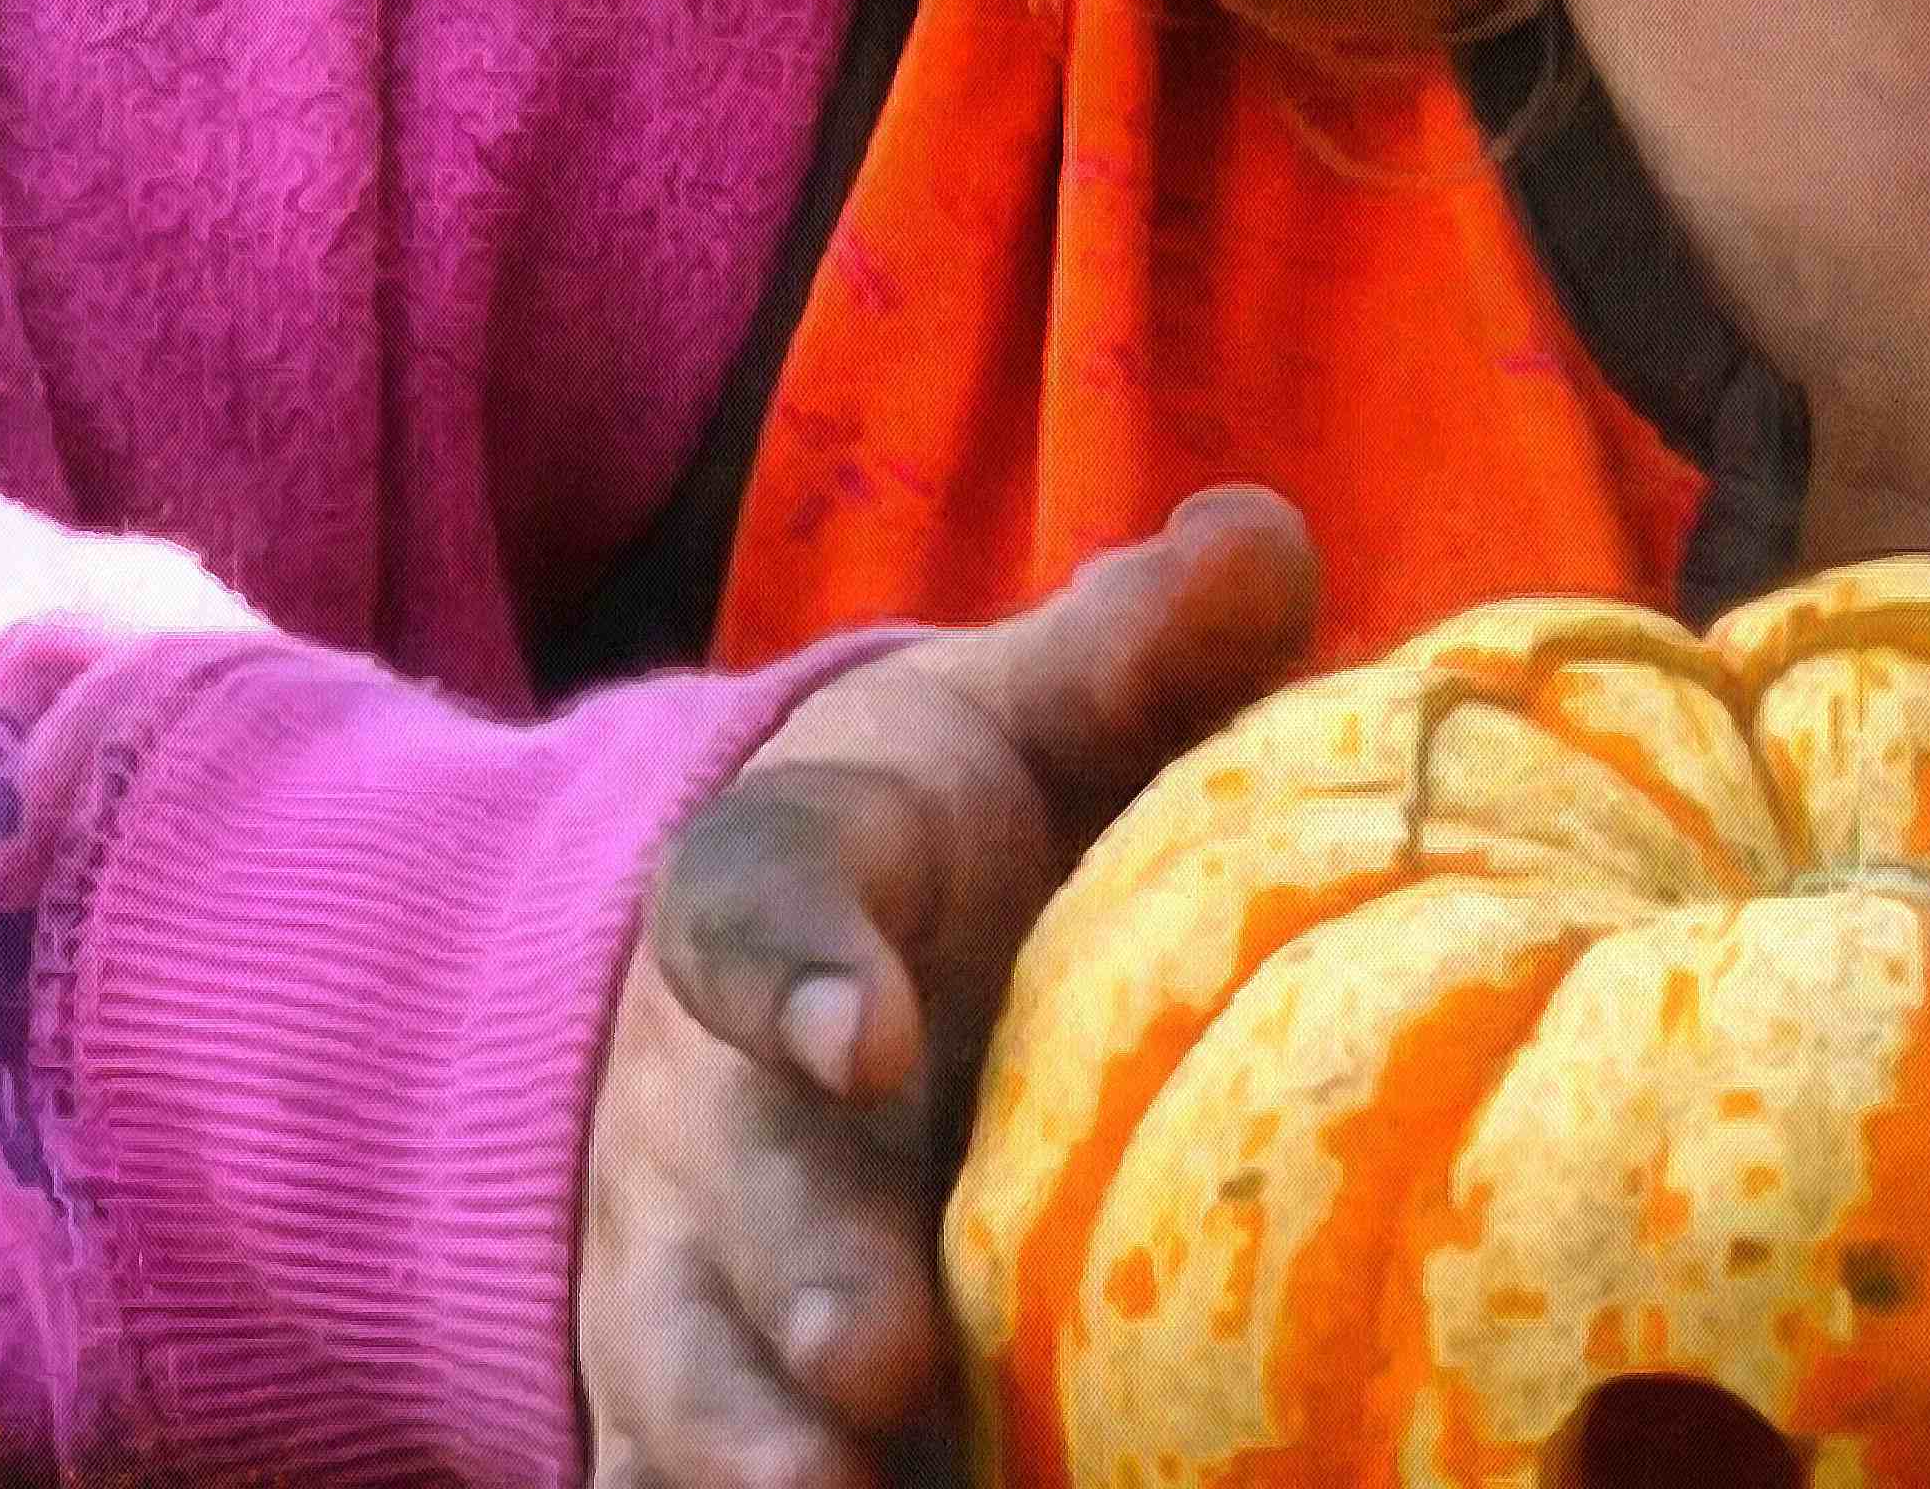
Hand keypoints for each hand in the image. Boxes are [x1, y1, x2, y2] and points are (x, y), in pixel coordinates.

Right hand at [576, 486, 1317, 1488]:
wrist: (763, 964)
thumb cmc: (943, 831)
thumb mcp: (1018, 710)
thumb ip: (1131, 643)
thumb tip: (1257, 535)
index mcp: (786, 885)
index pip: (755, 903)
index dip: (798, 967)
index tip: (862, 1029)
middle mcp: (705, 1092)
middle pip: (735, 1187)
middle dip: (798, 1277)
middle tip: (879, 1358)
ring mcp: (680, 1256)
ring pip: (686, 1367)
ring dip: (750, 1444)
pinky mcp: (683, 1389)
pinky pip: (673, 1472)